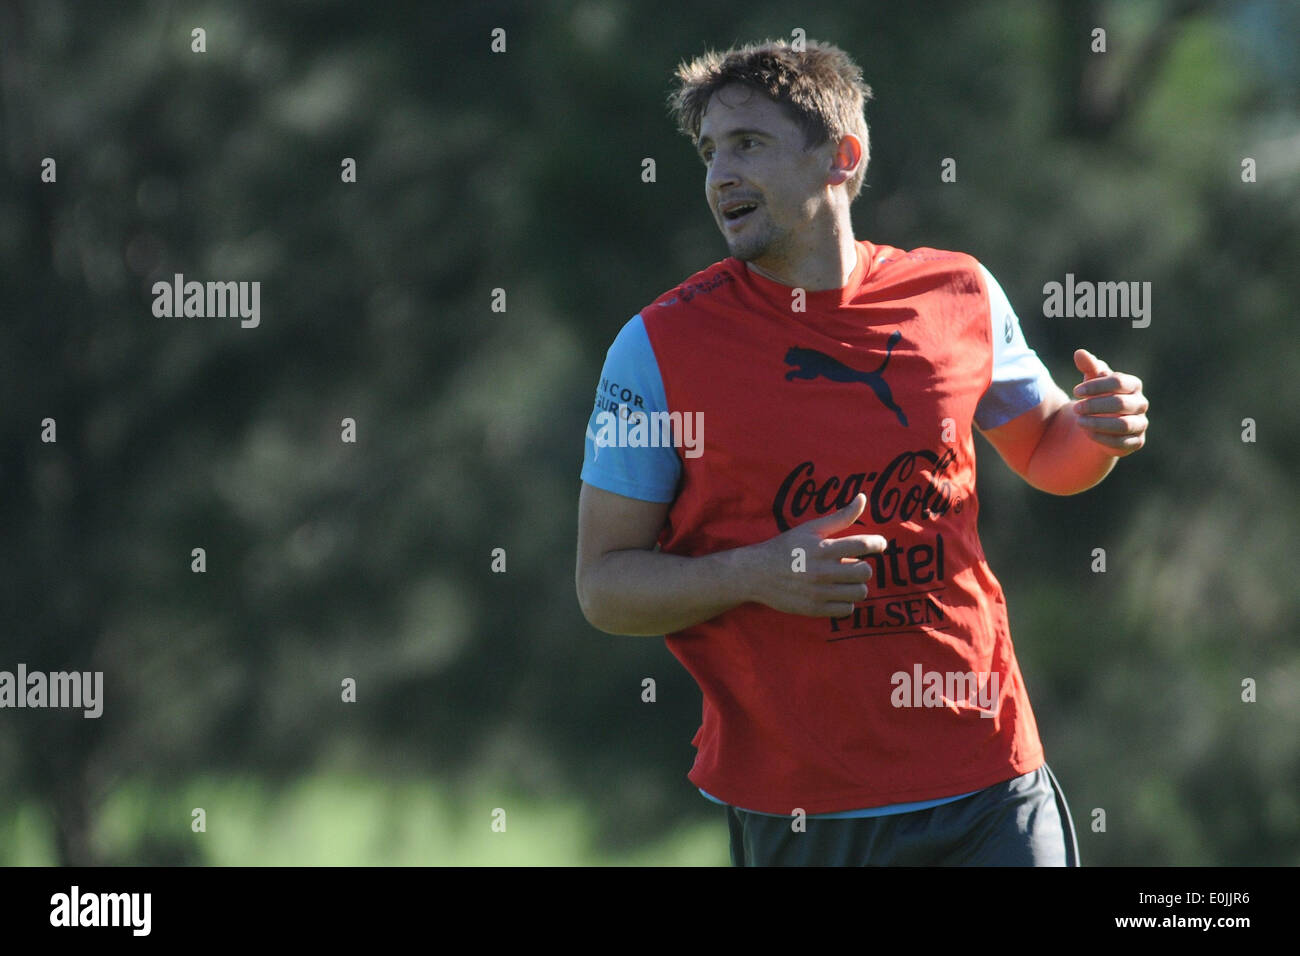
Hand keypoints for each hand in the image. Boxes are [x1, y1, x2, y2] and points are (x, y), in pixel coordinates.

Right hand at [742, 493, 886, 617]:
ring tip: (845, 580)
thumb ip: (839, 517)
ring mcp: (818, 592)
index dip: (877, 543)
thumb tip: (862, 498)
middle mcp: (821, 571)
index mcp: (822, 548)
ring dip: (856, 585)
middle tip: (854, 564)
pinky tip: (835, 593)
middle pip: (865, 572)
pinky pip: (847, 609)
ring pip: (859, 592)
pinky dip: (845, 601)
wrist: (756, 574)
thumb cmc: (786, 548)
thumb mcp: (810, 528)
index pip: (863, 545)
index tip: (879, 545)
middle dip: (864, 567)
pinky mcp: (814, 609)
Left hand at [1072, 349, 1148, 456]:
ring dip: (1097, 423)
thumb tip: (1079, 353)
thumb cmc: (1098, 396)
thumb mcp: (1092, 381)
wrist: (1100, 423)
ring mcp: (1141, 423)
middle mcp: (1141, 404)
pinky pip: (1121, 442)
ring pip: (1123, 425)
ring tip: (1079, 421)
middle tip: (1075, 408)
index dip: (1096, 386)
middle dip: (1094, 406)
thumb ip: (1088, 366)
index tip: (1076, 391)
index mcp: (1133, 385)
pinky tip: (1086, 432)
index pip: (1118, 382)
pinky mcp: (1136, 442)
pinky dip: (1102, 437)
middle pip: (1120, 404)